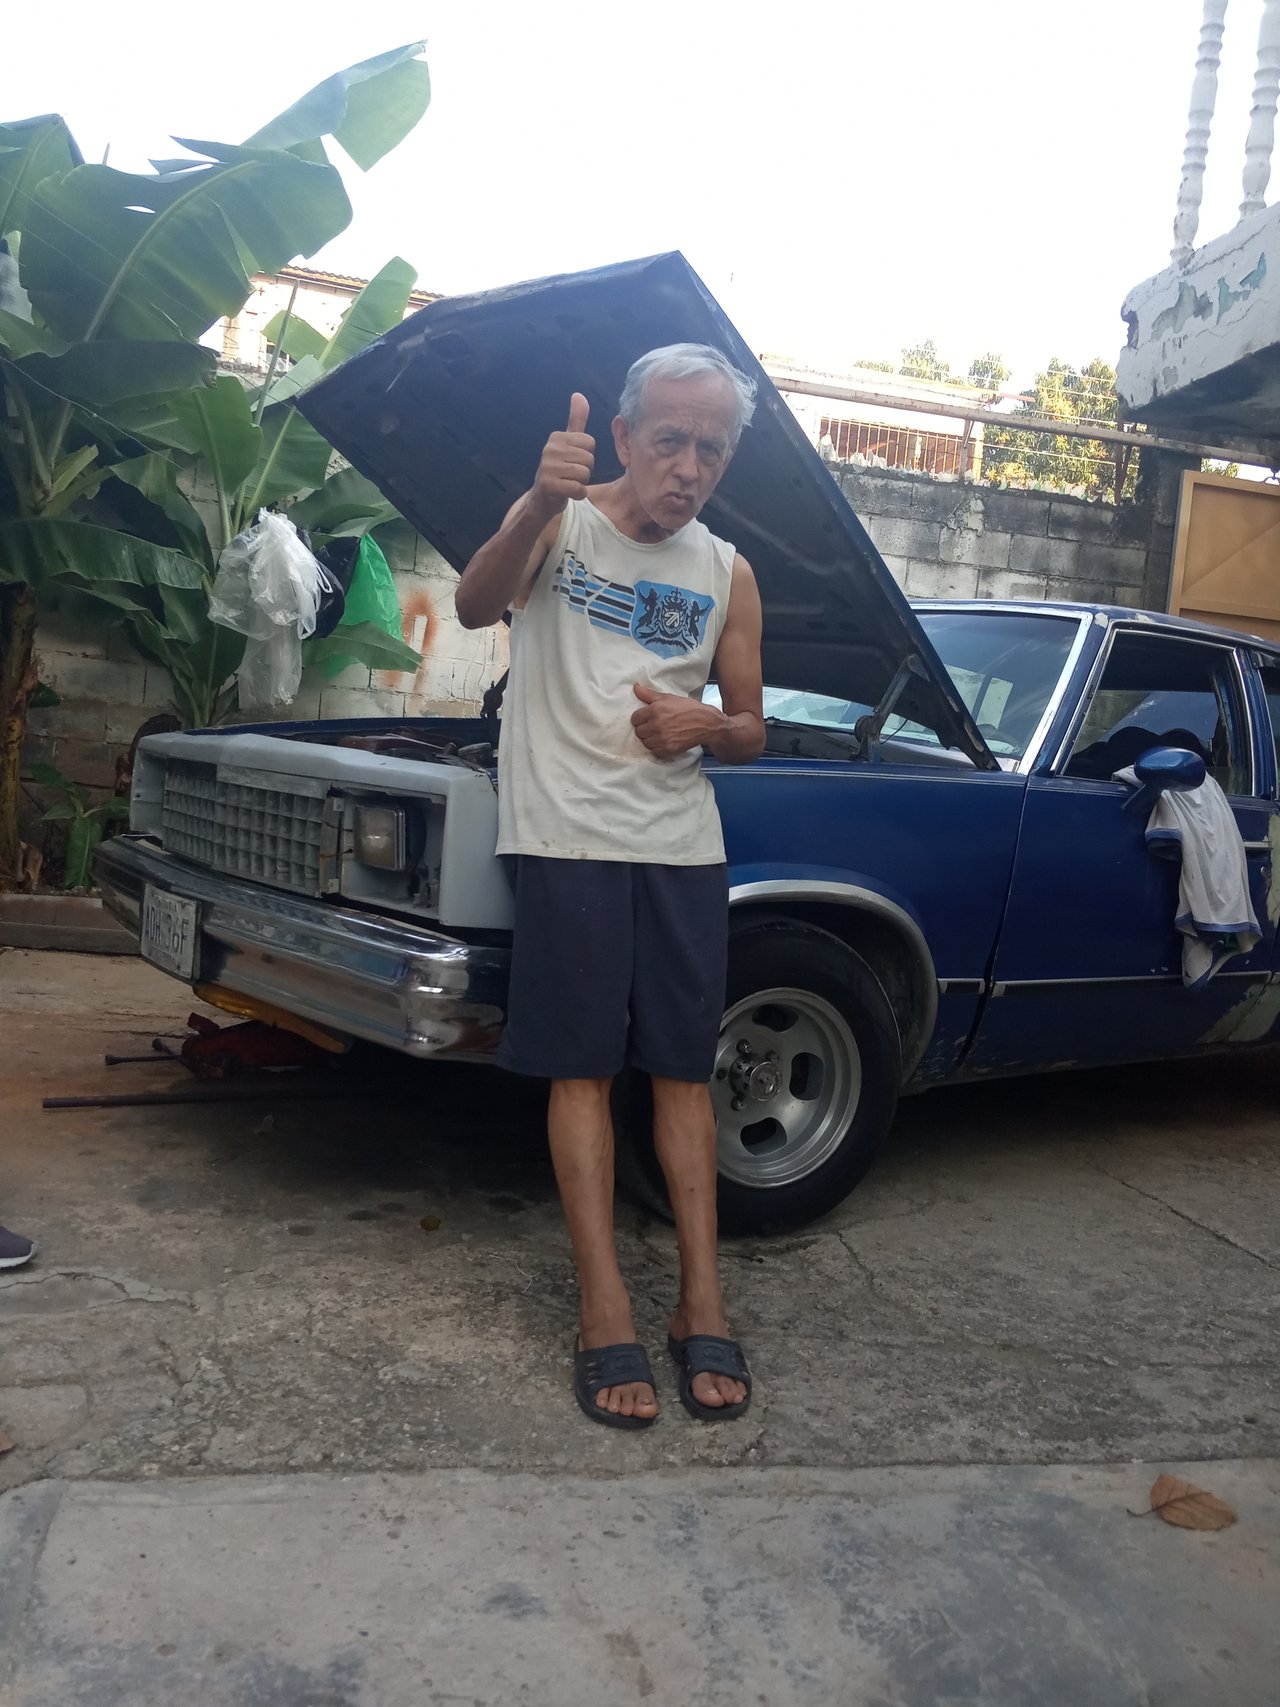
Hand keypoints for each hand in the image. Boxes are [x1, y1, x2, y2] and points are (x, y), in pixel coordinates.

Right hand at [530, 393, 594, 522]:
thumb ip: (576, 420)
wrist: (542, 499)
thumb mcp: (568, 443)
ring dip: (581, 483)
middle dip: (585, 471)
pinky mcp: (548, 485)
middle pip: (589, 459)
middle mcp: (550, 449)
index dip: (587, 456)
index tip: (573, 461)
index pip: (590, 443)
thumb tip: (579, 395)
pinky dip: (577, 494)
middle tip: (570, 475)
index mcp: (557, 437)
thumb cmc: (559, 470)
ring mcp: (547, 467)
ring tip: (568, 482)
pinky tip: (567, 493)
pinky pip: (578, 489)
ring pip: (585, 474)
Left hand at [631, 681, 719, 759]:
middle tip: (656, 726)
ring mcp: (661, 739)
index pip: (634, 719)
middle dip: (646, 729)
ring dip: (651, 739)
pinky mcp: (668, 750)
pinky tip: (666, 741)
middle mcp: (656, 725)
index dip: (641, 718)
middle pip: (639, 731)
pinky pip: (654, 752)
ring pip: (645, 742)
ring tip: (662, 734)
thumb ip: (649, 694)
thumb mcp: (668, 697)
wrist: (706, 723)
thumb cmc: (689, 709)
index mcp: (654, 710)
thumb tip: (636, 686)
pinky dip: (658, 748)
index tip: (648, 718)